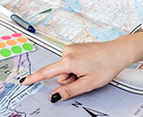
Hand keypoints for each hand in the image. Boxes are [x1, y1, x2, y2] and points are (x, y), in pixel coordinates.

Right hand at [20, 32, 142, 101]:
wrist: (118, 51)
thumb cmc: (106, 65)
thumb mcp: (87, 83)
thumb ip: (69, 91)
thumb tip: (55, 96)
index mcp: (68, 60)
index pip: (46, 72)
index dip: (34, 78)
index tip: (24, 81)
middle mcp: (68, 51)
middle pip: (59, 73)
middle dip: (69, 79)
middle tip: (85, 76)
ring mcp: (72, 48)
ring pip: (66, 68)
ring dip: (75, 72)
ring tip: (89, 69)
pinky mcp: (77, 47)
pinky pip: (71, 62)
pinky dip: (78, 66)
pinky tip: (90, 64)